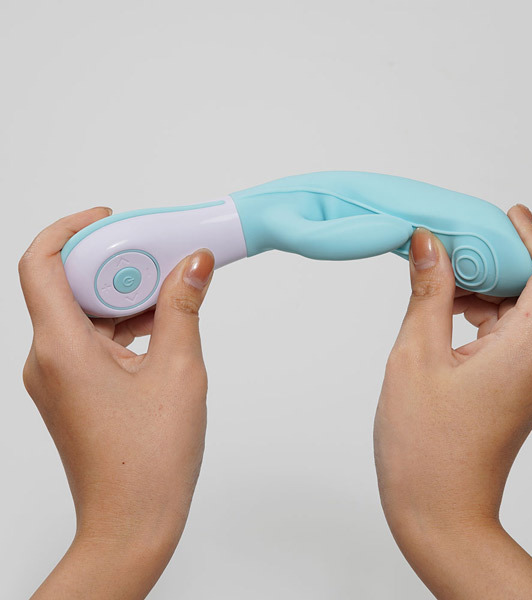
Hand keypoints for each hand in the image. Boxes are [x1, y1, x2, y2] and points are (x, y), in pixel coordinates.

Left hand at [19, 208, 214, 598]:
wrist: (132, 523)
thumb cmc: (151, 460)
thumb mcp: (178, 370)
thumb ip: (183, 308)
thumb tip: (195, 264)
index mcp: (62, 348)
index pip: (40, 265)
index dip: (68, 229)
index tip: (108, 218)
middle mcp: (47, 359)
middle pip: (62, 285)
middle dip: (107, 260)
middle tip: (152, 250)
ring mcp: (56, 378)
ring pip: (79, 314)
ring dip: (118, 294)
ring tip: (164, 285)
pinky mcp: (72, 391)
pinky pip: (87, 340)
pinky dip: (118, 323)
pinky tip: (157, 324)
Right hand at [374, 205, 531, 598]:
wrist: (438, 510)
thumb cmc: (426, 446)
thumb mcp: (416, 356)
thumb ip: (428, 292)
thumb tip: (428, 242)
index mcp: (529, 348)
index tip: (500, 217)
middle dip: (504, 254)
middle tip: (455, 242)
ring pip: (528, 306)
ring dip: (491, 282)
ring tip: (443, 275)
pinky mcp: (515, 384)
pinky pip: (513, 330)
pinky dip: (485, 309)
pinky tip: (446, 308)